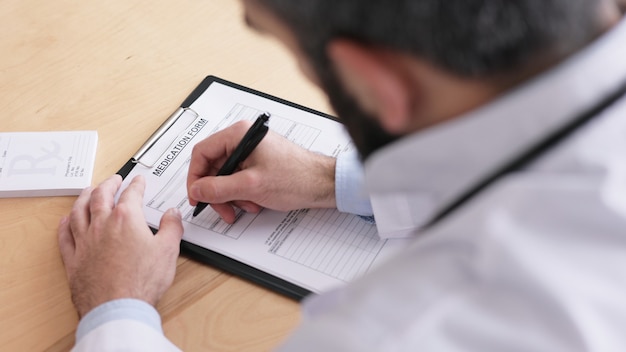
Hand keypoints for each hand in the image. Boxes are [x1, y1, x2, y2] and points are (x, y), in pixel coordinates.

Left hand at [58, 174, 183, 317]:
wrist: (117, 308)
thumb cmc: (141, 282)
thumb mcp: (168, 251)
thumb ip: (171, 228)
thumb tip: (172, 215)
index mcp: (126, 219)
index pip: (131, 194)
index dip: (136, 184)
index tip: (138, 180)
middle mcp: (102, 225)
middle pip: (101, 196)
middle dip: (108, 184)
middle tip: (113, 180)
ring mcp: (85, 241)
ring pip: (79, 211)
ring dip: (84, 197)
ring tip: (89, 191)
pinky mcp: (74, 259)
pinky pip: (65, 236)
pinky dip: (65, 224)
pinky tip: (66, 220)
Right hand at [187, 121, 336, 222]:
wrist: (323, 184)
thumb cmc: (297, 177)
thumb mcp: (251, 186)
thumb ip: (219, 188)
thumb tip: (197, 189)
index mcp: (239, 135)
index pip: (202, 153)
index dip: (195, 177)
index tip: (196, 196)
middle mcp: (244, 139)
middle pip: (214, 166)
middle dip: (217, 192)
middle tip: (223, 209)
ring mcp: (252, 151)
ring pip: (226, 176)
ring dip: (231, 196)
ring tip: (245, 206)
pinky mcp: (260, 163)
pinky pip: (240, 179)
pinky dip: (243, 194)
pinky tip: (254, 202)